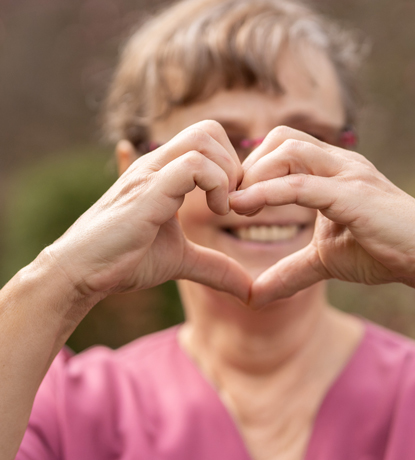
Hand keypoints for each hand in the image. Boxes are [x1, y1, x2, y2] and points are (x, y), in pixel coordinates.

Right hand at [44, 120, 251, 301]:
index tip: (236, 203)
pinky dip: (217, 185)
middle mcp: (157, 164)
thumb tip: (249, 290)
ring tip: (224, 209)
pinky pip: (193, 165)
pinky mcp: (148, 190)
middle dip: (234, 164)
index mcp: (164, 173)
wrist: (81, 272)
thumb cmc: (124, 260)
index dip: (232, 166)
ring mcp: (150, 173)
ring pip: (203, 139)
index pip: (207, 139)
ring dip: (227, 173)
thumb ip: (215, 267)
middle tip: (234, 202)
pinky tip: (215, 212)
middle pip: (209, 129)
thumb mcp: (181, 261)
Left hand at [230, 126, 414, 307]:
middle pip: (282, 138)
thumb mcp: (323, 261)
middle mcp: (339, 163)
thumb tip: (253, 296)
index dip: (254, 167)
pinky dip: (268, 193)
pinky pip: (302, 185)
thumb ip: (288, 271)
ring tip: (237, 205)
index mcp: (332, 170)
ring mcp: (348, 174)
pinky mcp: (354, 195)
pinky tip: (244, 208)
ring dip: (255, 175)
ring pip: (289, 150)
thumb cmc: (379, 250)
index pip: (284, 146)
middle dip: (250, 165)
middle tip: (234, 199)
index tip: (235, 197)